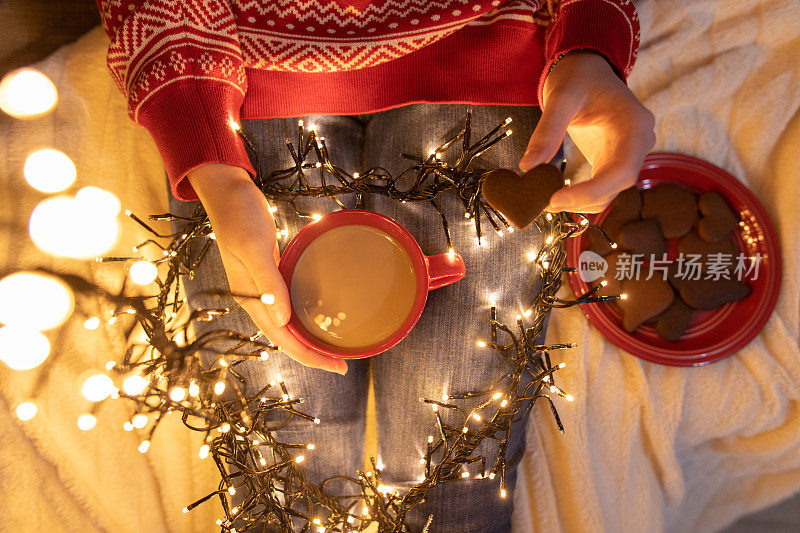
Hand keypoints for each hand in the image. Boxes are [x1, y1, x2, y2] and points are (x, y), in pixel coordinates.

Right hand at [187, 164, 347, 374]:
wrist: (227, 192)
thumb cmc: (239, 216)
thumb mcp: (254, 247)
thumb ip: (266, 283)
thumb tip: (281, 321)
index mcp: (250, 297)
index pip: (281, 338)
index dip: (308, 356)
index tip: (335, 366)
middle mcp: (256, 298)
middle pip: (286, 337)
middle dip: (313, 354)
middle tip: (342, 364)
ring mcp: (263, 287)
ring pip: (288, 324)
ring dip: (309, 339)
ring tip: (333, 348)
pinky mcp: (270, 274)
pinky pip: (289, 304)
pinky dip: (304, 316)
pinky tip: (318, 316)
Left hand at [519, 51, 655, 212]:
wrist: (587, 69)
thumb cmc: (577, 77)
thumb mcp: (560, 98)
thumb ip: (546, 131)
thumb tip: (527, 167)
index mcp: (634, 124)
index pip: (621, 170)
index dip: (591, 191)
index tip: (557, 199)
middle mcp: (640, 142)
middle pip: (619, 185)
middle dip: (583, 199)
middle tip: (546, 203)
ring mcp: (630, 152)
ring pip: (611, 190)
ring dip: (581, 201)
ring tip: (547, 199)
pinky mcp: (615, 159)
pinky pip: (603, 185)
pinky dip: (581, 195)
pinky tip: (557, 194)